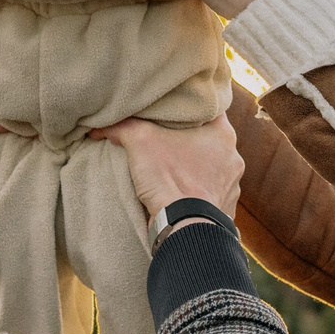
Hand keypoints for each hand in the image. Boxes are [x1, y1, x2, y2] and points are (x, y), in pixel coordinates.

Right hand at [92, 114, 242, 224]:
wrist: (183, 228)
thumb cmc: (168, 180)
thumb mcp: (140, 143)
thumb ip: (123, 127)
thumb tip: (100, 126)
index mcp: (223, 134)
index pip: (210, 108)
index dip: (191, 105)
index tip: (175, 107)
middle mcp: (234, 158)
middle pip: (210, 139)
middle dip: (190, 139)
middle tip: (168, 138)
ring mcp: (232, 185)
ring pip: (212, 168)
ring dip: (195, 168)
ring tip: (172, 169)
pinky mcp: (225, 208)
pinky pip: (210, 193)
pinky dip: (197, 192)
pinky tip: (180, 193)